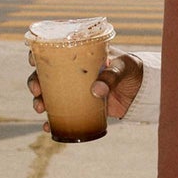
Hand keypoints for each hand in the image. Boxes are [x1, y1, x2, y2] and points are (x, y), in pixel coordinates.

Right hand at [26, 49, 144, 128]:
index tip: (33, 61)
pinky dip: (52, 121)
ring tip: (39, 108)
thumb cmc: (133, 69)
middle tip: (37, 91)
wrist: (144, 90)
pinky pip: (62, 113)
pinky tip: (47, 127)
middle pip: (45, 75)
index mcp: (80, 54)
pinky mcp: (81, 106)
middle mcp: (73, 72)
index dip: (39, 54)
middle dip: (35, 82)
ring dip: (39, 101)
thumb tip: (95, 91)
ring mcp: (75, 90)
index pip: (54, 50)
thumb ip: (111, 76)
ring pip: (49, 94)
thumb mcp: (124, 67)